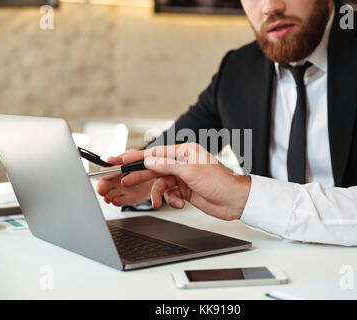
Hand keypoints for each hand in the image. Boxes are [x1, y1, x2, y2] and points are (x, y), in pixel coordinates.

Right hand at [96, 151, 154, 206]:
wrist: (154, 173)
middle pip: (104, 186)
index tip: (102, 177)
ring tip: (108, 197)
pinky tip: (116, 200)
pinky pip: (122, 201)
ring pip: (111, 195)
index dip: (103, 175)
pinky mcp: (130, 198)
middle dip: (101, 188)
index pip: (104, 174)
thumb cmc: (141, 164)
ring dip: (108, 196)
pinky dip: (118, 201)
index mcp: (114, 171)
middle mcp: (115, 182)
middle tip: (101, 190)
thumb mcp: (132, 157)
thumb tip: (109, 160)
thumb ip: (121, 158)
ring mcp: (122, 191)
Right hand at [122, 143, 250, 220]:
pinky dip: (171, 200)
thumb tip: (149, 160)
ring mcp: (183, 177)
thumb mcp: (191, 171)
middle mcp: (183, 163)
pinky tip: (178, 203)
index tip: (122, 160)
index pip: (156, 153)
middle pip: (155, 168)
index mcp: (185, 152)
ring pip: (161, 184)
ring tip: (157, 202)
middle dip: (142, 176)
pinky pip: (170, 194)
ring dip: (160, 194)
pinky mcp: (185, 190)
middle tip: (126, 180)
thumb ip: (167, 165)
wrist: (234, 201)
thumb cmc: (220, 181)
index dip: (137, 157)